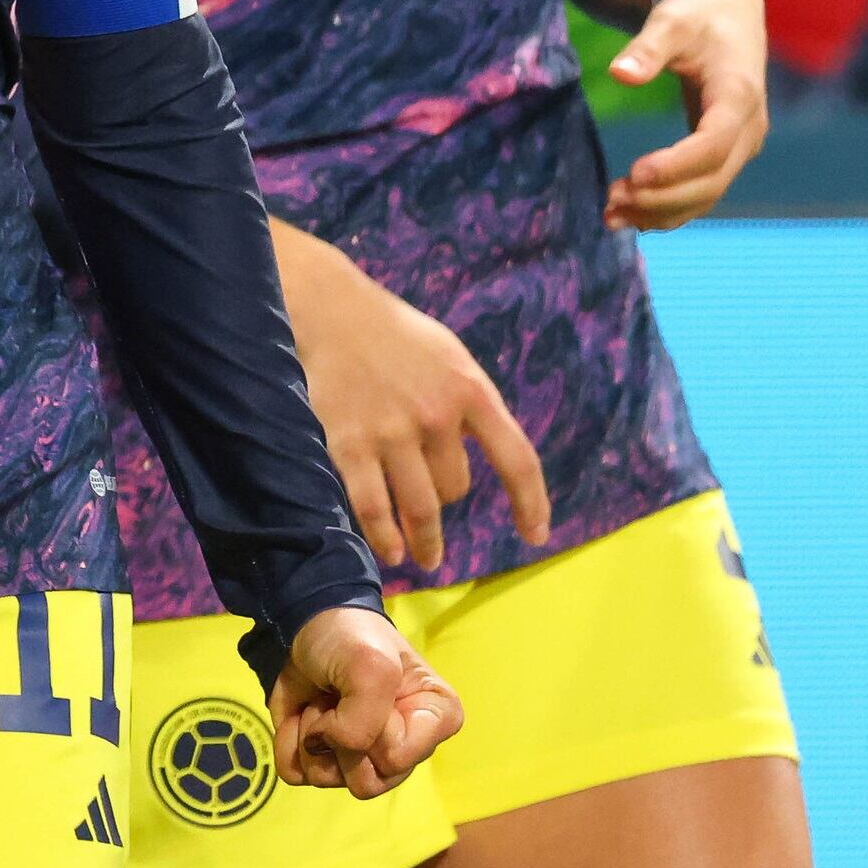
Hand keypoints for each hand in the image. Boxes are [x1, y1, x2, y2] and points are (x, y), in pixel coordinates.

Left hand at [269, 605, 461, 799]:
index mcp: (434, 723)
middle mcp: (402, 751)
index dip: (375, 729)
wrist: (303, 622)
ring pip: (327, 780)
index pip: (397, 759)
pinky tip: (302, 712)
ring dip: (313, 733)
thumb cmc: (351, 637)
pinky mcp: (318, 758)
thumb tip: (332, 748)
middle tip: (341, 697)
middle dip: (341, 735)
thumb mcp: (372, 667)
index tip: (372, 691)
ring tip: (324, 699)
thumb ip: (365, 719)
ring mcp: (359, 759)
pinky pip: (295, 773)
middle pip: (367, 782)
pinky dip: (289, 739)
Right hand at [276, 227, 546, 572]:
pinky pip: (373, 507)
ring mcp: (391, 431)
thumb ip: (471, 404)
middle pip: (455, 488)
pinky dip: (384, 538)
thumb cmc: (396, 335)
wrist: (332, 310)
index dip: (531, 504)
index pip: (517, 459)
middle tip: (433, 510)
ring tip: (425, 557)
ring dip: (425, 541)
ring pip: (421, 508)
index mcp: (470, 390)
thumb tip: (493, 454)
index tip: (534, 535)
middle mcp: (436, 414)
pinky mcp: (349, 443)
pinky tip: (391, 553)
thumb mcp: (451, 357)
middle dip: (446, 499)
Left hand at [603, 0, 769, 228]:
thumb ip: (647, 47)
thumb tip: (618, 74)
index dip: (676, 165)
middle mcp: (748, 128)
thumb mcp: (672, 20)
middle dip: (662, 198)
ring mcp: (742, 145)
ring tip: (612, 216)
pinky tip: (634, 218)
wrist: (732, 15)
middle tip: (612, 201)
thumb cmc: (699, 14)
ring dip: (663, 211)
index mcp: (739, 95)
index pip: (713, 144)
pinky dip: (671, 208)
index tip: (634, 175)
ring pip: (708, 193)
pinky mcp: (727, 153)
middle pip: (712, 180)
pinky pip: (703, 190)